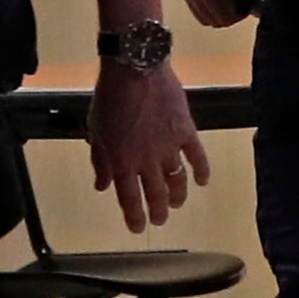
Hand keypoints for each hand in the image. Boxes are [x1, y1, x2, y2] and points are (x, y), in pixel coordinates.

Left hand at [90, 59, 208, 229]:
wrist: (134, 69)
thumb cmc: (110, 97)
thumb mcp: (95, 131)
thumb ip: (100, 161)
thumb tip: (102, 185)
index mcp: (122, 161)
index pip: (129, 198)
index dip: (135, 216)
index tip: (137, 228)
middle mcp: (147, 160)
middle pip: (156, 194)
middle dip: (158, 211)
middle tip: (160, 220)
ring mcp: (169, 147)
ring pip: (177, 180)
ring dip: (178, 195)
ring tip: (177, 203)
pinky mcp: (186, 131)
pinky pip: (197, 157)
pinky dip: (201, 171)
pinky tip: (202, 181)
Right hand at [178, 0, 247, 30]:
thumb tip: (259, 7)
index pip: (226, 17)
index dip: (241, 13)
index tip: (250, 5)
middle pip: (215, 20)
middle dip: (230, 14)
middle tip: (242, 3)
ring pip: (205, 17)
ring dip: (218, 12)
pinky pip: (196, 7)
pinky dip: (207, 6)